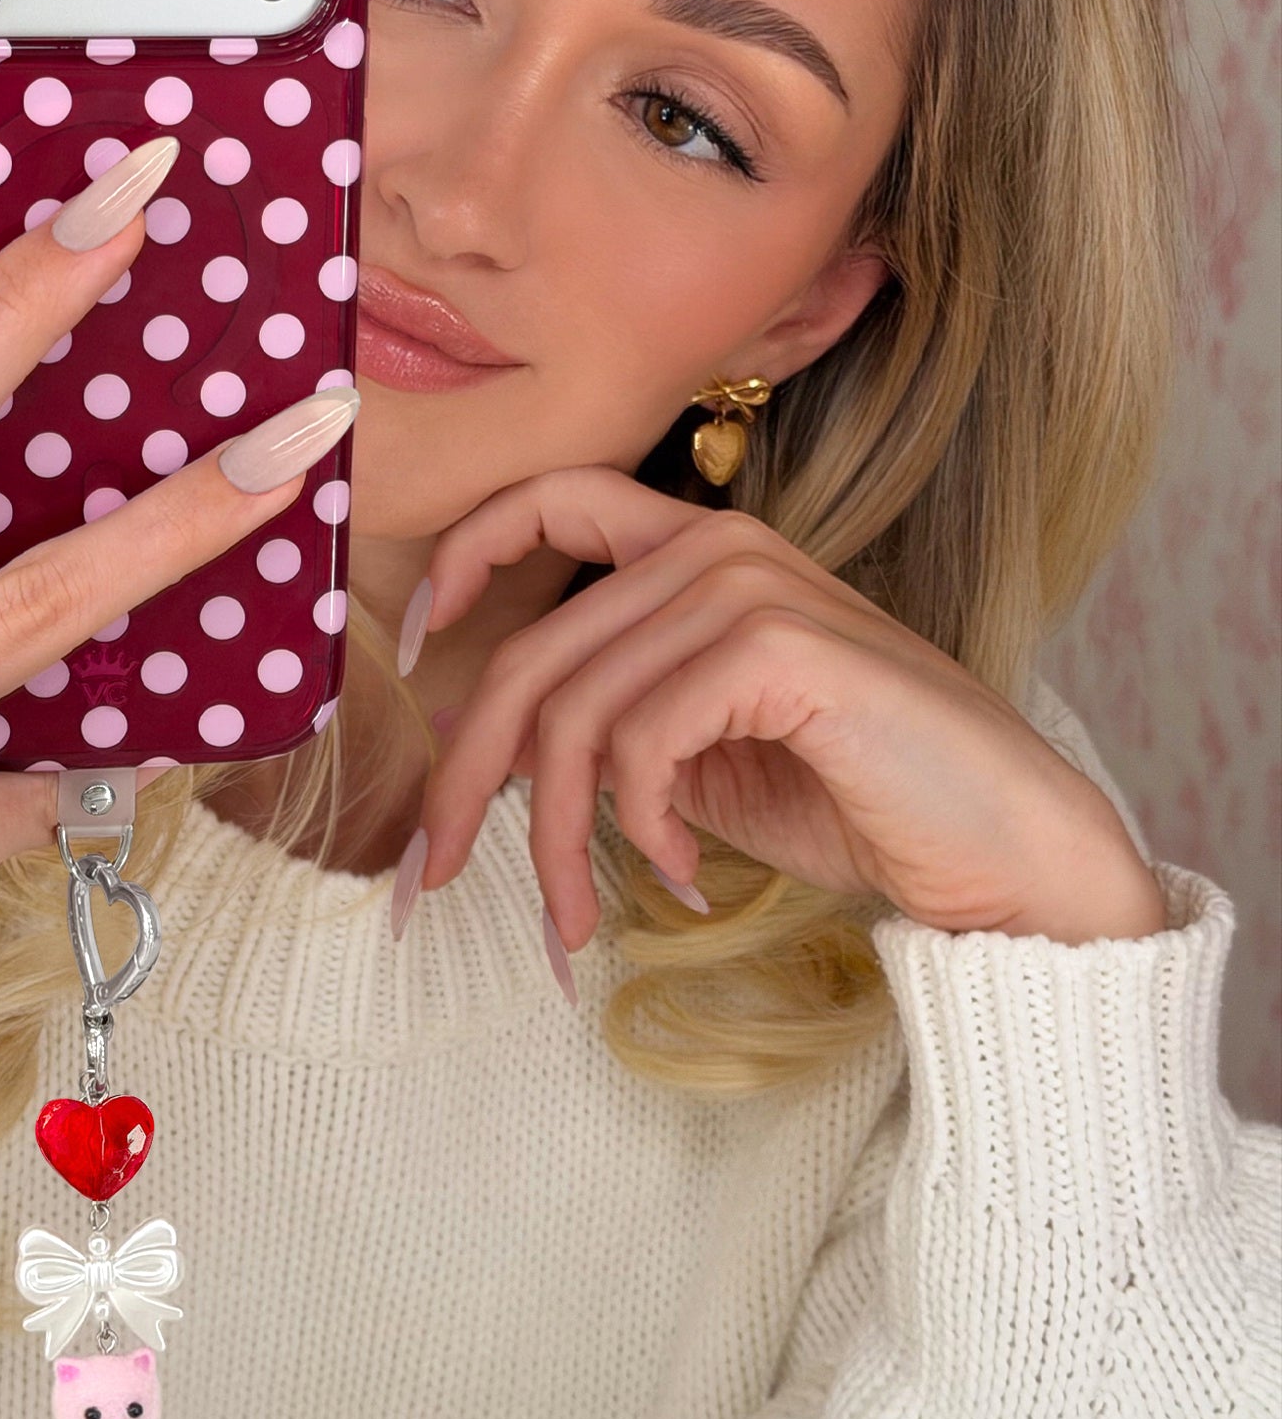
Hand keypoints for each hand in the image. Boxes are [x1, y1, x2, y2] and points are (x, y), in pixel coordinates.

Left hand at [407, 467, 1165, 956]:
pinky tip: (682, 874)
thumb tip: (478, 740)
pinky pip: (641, 743)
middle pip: (534, 655)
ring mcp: (751, 589)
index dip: (468, 555)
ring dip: (559, 840)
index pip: (553, 497)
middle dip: (467, 778)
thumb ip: (604, 722)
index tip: (421, 645)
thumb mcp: (693, 755)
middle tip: (434, 871)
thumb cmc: (849, 797)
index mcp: (697, 550)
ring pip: (577, 716)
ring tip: (571, 922)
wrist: (997, 847)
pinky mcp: (779, 648)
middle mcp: (718, 548)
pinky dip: (643, 828)